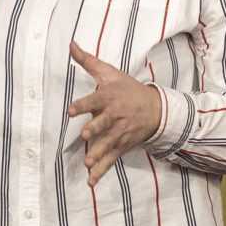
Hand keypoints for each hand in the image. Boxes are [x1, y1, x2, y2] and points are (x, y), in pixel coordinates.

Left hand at [68, 42, 162, 183]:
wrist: (155, 108)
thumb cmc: (127, 89)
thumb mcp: (110, 73)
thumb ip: (87, 61)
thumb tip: (70, 44)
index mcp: (109, 97)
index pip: (94, 100)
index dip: (83, 105)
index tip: (71, 110)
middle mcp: (115, 116)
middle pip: (104, 123)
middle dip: (96, 129)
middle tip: (86, 135)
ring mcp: (119, 133)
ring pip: (108, 144)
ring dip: (99, 154)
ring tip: (89, 163)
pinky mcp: (122, 145)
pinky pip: (111, 159)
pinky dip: (102, 171)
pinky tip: (91, 181)